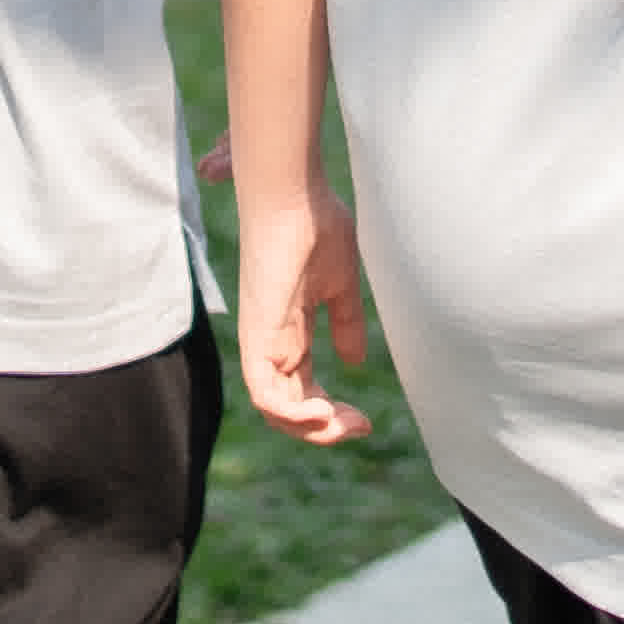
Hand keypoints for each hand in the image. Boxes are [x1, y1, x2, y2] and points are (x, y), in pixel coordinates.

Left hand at [232, 150, 379, 447]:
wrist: (294, 194)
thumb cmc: (316, 225)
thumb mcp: (341, 285)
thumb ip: (345, 323)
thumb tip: (354, 361)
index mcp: (289, 333)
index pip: (302, 391)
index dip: (332, 414)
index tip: (367, 421)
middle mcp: (271, 343)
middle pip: (289, 407)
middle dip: (325, 428)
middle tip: (360, 426)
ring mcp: (261, 340)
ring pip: (273, 409)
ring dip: (310, 428)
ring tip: (343, 424)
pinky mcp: (256, 335)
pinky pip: (262, 392)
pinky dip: (290, 413)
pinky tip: (323, 412)